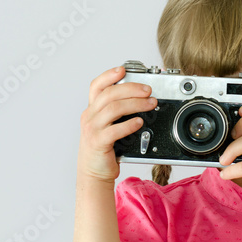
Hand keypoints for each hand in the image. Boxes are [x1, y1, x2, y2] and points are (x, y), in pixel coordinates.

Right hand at [77, 66, 157, 181]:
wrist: (94, 172)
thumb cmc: (103, 148)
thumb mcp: (106, 125)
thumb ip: (115, 111)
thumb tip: (140, 96)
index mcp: (92, 110)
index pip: (96, 86)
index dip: (109, 75)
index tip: (123, 69)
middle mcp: (90, 116)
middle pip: (109, 94)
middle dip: (131, 88)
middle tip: (148, 90)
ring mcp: (93, 129)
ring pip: (113, 108)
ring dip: (135, 104)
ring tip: (150, 104)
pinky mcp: (98, 142)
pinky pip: (115, 130)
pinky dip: (129, 124)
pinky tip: (140, 122)